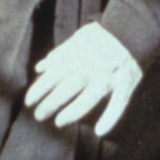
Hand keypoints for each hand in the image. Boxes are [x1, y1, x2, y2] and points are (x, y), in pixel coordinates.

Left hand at [24, 23, 142, 136]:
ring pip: (90, 95)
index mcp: (78, 54)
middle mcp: (92, 65)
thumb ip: (58, 54)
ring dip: (74, 110)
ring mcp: (109, 74)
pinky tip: (100, 131)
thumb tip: (39, 67)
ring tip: (59, 122)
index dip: (40, 88)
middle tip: (38, 116)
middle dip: (51, 101)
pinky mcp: (126, 82)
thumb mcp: (78, 39)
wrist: (131, 28)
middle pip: (68, 86)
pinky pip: (119, 101)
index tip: (28, 101)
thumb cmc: (101, 36)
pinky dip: (111, 116)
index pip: (55, 73)